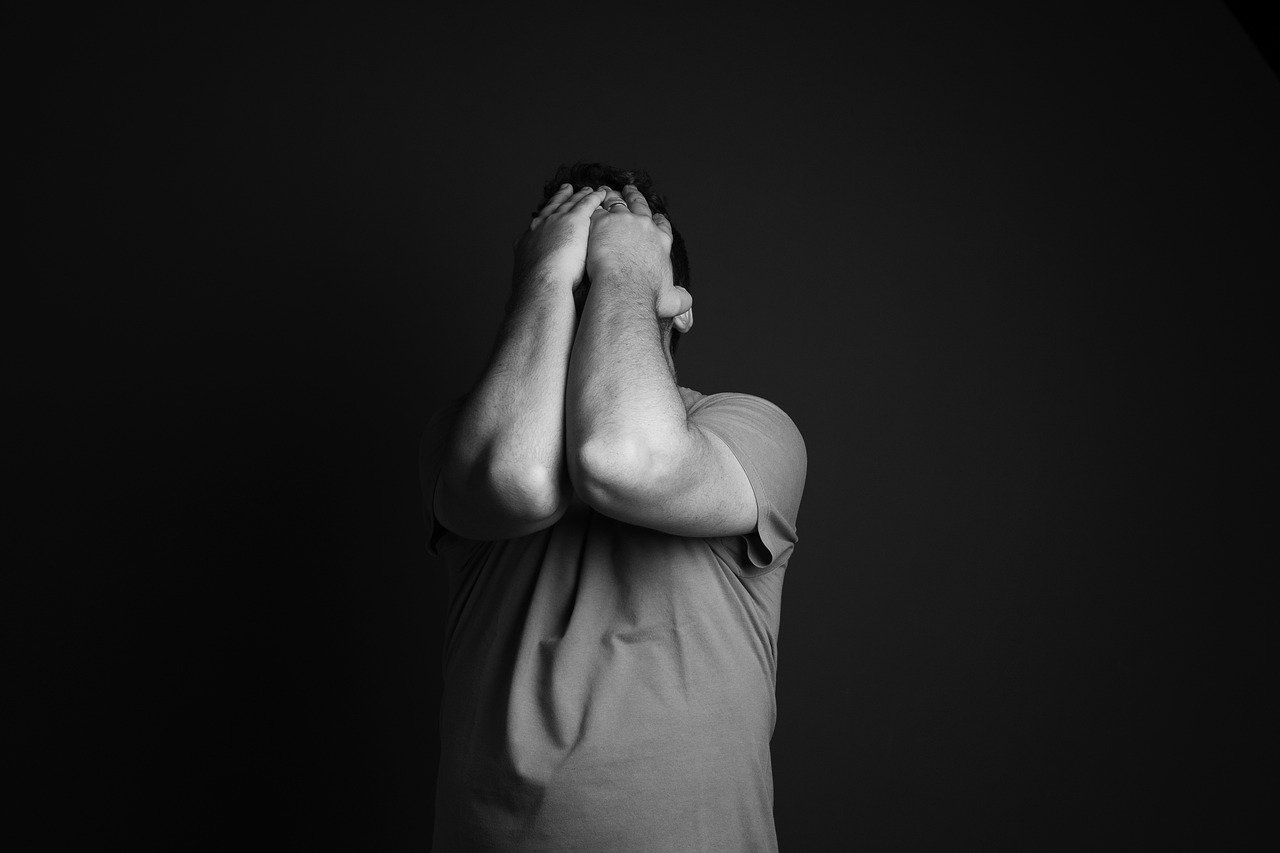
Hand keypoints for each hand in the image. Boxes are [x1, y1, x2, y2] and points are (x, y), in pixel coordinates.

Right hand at [513, 184, 607, 291]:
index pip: (539, 222)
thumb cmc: (538, 289)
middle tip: (567, 188)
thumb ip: (537, 274)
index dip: (546, 214)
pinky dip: (594, 197)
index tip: (549, 210)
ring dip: (579, 195)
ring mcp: (556, 221)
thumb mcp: (531, 277)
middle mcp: (540, 226)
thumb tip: (537, 284)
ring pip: (571, 203)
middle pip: (553, 207)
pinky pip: (586, 204)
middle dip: (561, 198)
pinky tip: (601, 193)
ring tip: (587, 189)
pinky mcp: (574, 220)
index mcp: (528, 240)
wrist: (542, 284)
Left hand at [586, 184, 692, 321]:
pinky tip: (588, 205)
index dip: (658, 220)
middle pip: (640, 206)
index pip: (662, 226)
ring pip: (617, 203)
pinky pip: (597, 209)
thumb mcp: (672, 299)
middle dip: (635, 197)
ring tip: (606, 192)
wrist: (625, 288)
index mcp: (661, 241)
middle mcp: (645, 226)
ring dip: (612, 197)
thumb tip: (686, 301)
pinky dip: (593, 206)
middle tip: (630, 191)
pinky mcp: (603, 222)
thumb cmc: (648, 294)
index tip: (655, 217)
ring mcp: (624, 221)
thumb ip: (680, 298)